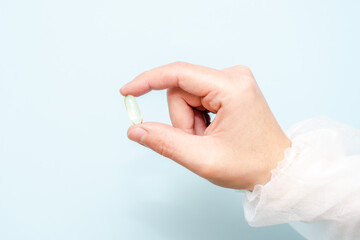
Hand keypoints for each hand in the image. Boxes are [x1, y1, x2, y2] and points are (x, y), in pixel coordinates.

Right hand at [120, 62, 290, 189]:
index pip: (178, 74)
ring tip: (210, 139)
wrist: (277, 169)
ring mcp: (233, 80)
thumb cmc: (249, 166)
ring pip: (187, 97)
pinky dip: (198, 119)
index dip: (148, 81)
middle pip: (181, 91)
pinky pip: (197, 99)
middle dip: (182, 120)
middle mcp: (234, 76)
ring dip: (190, 122)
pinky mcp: (230, 87)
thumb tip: (135, 129)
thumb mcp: (203, 159)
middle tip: (200, 142)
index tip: (126, 92)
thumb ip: (165, 142)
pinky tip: (215, 132)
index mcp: (231, 87)